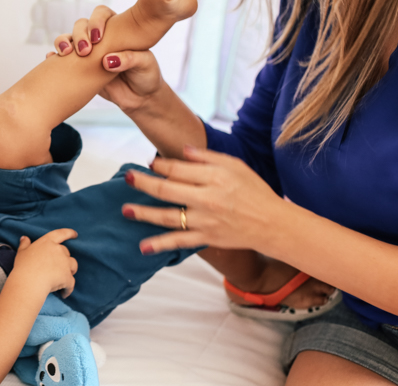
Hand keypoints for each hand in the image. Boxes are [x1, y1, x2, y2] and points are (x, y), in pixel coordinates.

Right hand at [12, 229, 78, 297]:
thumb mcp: (22, 253)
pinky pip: (71, 283)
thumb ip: (25, 244)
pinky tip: (64, 294)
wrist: (29, 282)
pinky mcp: (68, 277)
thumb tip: (25, 238)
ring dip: (70, 271)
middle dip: (64, 259)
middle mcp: (58, 250)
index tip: (75, 234)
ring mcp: (65, 264)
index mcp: (48, 242)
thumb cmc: (23, 266)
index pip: (61, 233)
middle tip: (58, 267)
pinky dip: (68, 289)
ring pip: (73, 265)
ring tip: (63, 279)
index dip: (69, 233)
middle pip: (66, 252)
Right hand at [47, 5, 164, 112]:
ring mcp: (88, 53)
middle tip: (84, 50)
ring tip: (64, 53)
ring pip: (69, 39)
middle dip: (79, 34)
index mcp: (117, 30)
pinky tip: (51, 60)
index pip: (102, 14)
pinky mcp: (79, 68)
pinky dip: (54, 58)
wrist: (140, 98)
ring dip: (63, 42)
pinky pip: (62, 60)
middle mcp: (100, 38)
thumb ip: (130, 59)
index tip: (98, 36)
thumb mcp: (145, 64)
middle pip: (81, 25)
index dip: (96, 21)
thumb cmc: (146, 75)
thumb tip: (108, 61)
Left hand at [121, 147, 286, 253]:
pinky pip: (178, 241)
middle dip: (143, 183)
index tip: (151, 163)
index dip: (161, 165)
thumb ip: (207, 157)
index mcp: (215, 177)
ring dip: (143, 213)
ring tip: (125, 210)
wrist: (272, 224)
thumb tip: (183, 150)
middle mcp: (208, 198)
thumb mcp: (235, 166)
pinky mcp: (206, 237)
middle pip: (167, 190)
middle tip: (128, 177)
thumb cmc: (254, 191)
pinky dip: (160, 245)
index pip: (179, 168)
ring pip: (167, 216)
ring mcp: (205, 220)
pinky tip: (143, 246)